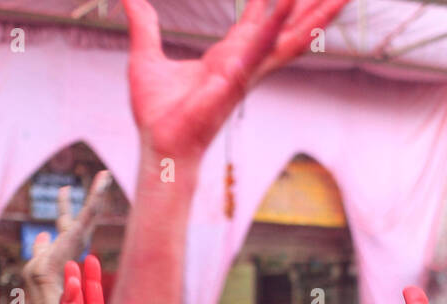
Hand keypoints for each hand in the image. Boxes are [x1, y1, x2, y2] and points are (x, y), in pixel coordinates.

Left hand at [23, 171, 111, 301]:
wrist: (45, 286)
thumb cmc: (43, 279)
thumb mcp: (41, 256)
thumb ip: (42, 246)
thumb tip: (43, 234)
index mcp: (66, 244)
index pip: (65, 221)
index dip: (65, 204)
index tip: (64, 189)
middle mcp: (77, 240)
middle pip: (86, 212)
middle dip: (95, 194)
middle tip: (103, 175)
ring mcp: (81, 236)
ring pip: (91, 210)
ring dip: (99, 191)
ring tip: (105, 174)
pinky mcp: (82, 231)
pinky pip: (91, 209)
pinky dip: (98, 193)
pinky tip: (104, 178)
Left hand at [124, 0, 349, 158]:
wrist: (158, 146)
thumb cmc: (157, 114)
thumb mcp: (145, 57)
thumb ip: (143, 26)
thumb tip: (130, 0)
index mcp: (229, 56)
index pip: (258, 21)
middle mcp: (244, 63)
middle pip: (288, 28)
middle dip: (315, 9)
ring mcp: (246, 71)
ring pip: (289, 37)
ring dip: (316, 15)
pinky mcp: (237, 78)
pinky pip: (261, 45)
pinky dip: (275, 23)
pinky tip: (288, 1)